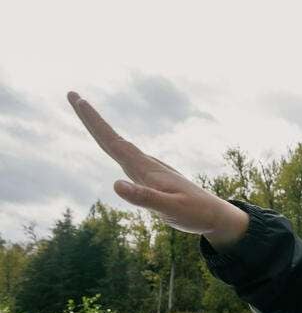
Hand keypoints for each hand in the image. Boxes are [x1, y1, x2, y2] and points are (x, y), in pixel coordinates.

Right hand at [66, 91, 247, 247]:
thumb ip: (144, 198)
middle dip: (92, 120)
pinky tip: (116, 147)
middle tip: (73, 95)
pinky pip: (129, 157)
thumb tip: (115, 184)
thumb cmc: (195, 214)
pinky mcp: (153, 178)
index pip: (114, 143)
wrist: (217, 216)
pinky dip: (116, 147)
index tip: (79, 99)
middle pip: (114, 139)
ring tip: (87, 115)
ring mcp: (151, 170)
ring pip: (121, 146)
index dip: (95, 123)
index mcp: (147, 170)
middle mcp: (147, 165)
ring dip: (102, 131)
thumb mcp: (170, 210)